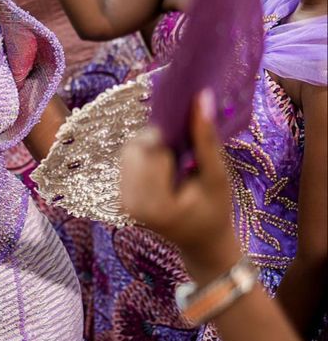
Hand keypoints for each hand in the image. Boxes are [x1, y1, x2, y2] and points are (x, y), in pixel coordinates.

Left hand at [120, 89, 240, 283]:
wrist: (202, 242)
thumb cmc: (215, 212)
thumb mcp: (217, 177)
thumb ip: (207, 139)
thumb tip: (202, 98)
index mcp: (155, 204)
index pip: (153, 150)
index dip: (170, 135)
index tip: (188, 130)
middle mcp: (131, 203)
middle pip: (137, 148)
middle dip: (159, 140)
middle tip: (183, 149)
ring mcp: (124, 201)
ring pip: (130, 151)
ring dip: (152, 147)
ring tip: (177, 159)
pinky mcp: (122, 197)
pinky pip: (129, 161)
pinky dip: (146, 156)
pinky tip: (166, 166)